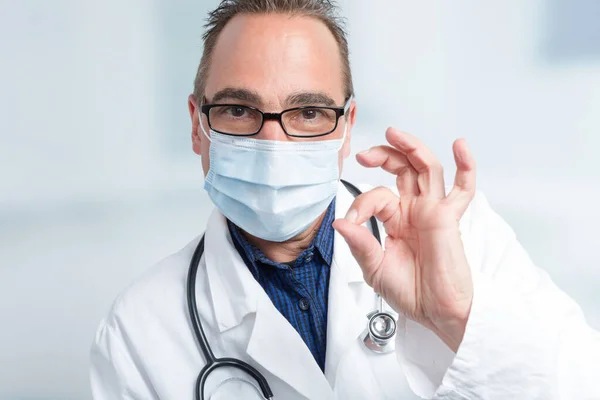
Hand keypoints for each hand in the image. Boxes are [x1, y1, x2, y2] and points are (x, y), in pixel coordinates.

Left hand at [332, 127, 475, 351]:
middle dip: (384, 155)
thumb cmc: (411, 292)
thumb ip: (359, 244)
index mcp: (396, 220)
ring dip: (412, 148)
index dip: (360, 203)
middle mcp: (414, 210)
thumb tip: (340, 222)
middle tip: (364, 153)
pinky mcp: (449, 218)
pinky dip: (465, 167)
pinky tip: (460, 147)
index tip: (351, 222)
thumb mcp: (374, 268)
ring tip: (394, 133)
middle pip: (402, 170)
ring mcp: (433, 211)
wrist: (436, 312)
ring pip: (426, 169)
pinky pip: (463, 189)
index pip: (376, 195)